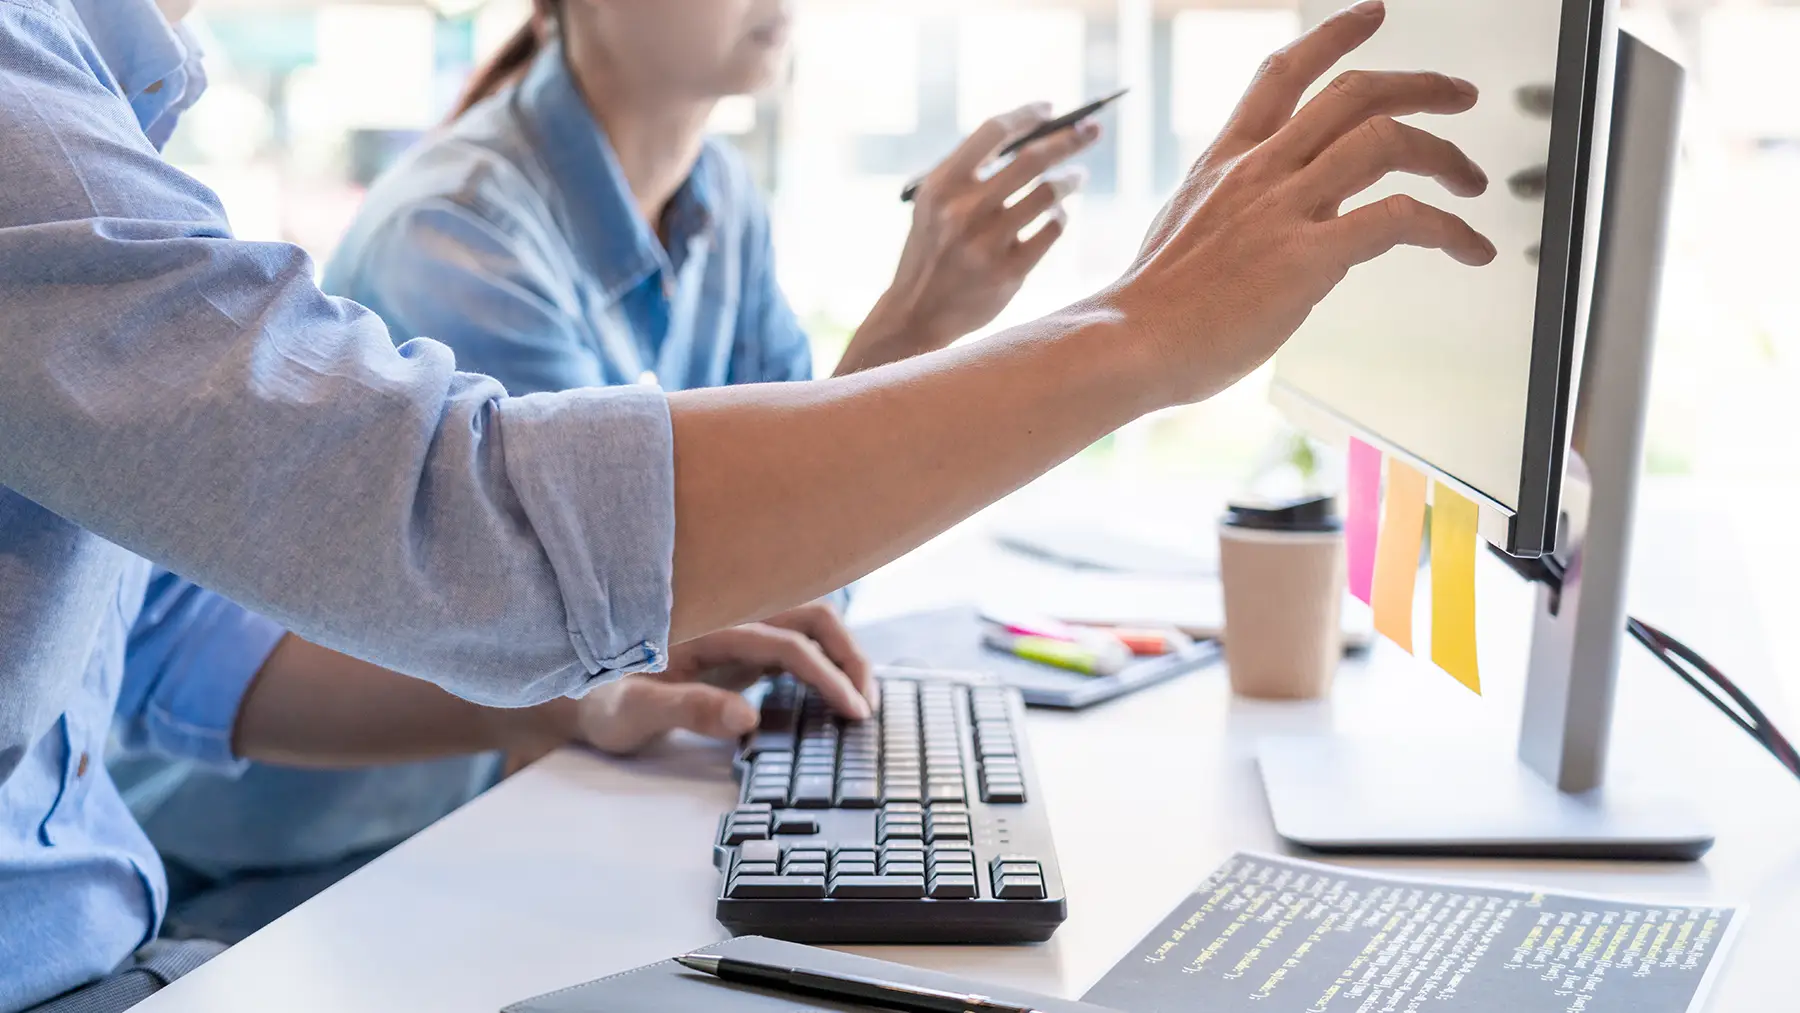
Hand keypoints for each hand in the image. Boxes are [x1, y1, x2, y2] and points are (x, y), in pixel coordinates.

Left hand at [570, 601, 873, 755]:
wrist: (579, 695)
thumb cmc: (600, 702)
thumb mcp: (632, 712)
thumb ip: (687, 709)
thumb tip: (747, 716)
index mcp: (706, 626)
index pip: (785, 642)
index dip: (826, 673)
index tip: (852, 710)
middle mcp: (727, 619)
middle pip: (808, 616)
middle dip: (847, 653)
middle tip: (865, 704)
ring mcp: (735, 631)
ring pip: (805, 624)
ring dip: (839, 654)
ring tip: (858, 699)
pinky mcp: (738, 649)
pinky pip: (792, 644)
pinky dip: (822, 663)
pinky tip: (832, 694)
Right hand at [837, 104, 1099, 373]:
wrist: (915, 314)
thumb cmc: (932, 250)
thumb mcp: (933, 206)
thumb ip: (970, 173)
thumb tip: (1035, 137)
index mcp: (941, 186)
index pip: (993, 131)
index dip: (1027, 115)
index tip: (1050, 108)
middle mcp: (963, 211)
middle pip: (1032, 159)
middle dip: (1070, 138)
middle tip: (1092, 129)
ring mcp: (986, 243)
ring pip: (1049, 194)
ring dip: (1071, 179)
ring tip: (1078, 176)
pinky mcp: (1008, 272)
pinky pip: (1052, 230)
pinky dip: (1061, 217)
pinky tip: (1058, 216)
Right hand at [1103, 0, 1494, 406]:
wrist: (1127, 342)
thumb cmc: (1152, 306)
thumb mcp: (1186, 229)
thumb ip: (1236, 212)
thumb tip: (1281, 225)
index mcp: (1225, 160)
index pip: (1283, 73)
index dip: (1334, 35)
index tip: (1371, 15)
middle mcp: (1259, 169)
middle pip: (1355, 93)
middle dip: (1421, 83)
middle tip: (1460, 94)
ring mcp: (1284, 208)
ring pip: (1386, 140)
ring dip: (1446, 155)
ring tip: (1472, 181)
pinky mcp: (1308, 257)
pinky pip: (1400, 220)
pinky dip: (1450, 228)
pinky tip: (1470, 247)